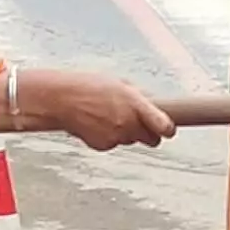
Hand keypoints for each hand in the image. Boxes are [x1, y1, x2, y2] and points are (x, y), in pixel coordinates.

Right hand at [20, 66, 174, 148]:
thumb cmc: (88, 86)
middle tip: (139, 124)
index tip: (169, 130)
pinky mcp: (103, 146)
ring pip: (131, 140)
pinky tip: (96, 123)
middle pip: (152, 140)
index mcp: (136, 104)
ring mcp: (116, 137)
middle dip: (148, 133)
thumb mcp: (119, 83)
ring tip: (108, 115)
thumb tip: (154, 105)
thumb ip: (139, 97)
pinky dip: (108, 136)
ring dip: (125, 132)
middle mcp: (128, 123)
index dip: (169, 130)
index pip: (164, 127)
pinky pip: (114, 143)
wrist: (60, 99)